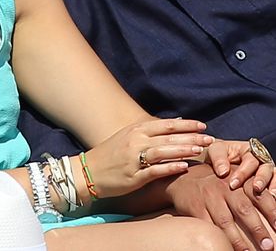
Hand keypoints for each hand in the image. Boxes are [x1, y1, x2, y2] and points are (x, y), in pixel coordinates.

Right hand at [84, 118, 212, 198]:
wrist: (89, 171)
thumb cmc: (111, 154)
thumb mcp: (128, 137)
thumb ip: (150, 132)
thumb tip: (175, 123)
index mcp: (136, 130)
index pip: (165, 124)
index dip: (186, 125)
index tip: (202, 125)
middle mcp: (136, 141)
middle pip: (168, 137)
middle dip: (191, 137)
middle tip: (210, 139)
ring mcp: (134, 158)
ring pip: (163, 151)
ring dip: (183, 150)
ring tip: (200, 150)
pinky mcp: (134, 176)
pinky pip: (155, 170)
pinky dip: (170, 168)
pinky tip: (184, 167)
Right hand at [167, 163, 275, 250]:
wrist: (183, 180)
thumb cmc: (216, 184)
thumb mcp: (233, 181)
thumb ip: (253, 192)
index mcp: (237, 179)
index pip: (258, 194)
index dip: (272, 210)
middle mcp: (223, 186)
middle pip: (243, 208)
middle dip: (258, 229)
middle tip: (269, 246)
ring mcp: (208, 197)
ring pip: (225, 221)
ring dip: (239, 241)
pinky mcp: (195, 207)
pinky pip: (208, 226)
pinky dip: (219, 239)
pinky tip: (226, 248)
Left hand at [206, 140, 275, 193]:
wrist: (215, 161)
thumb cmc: (217, 155)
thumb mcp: (214, 151)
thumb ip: (218, 158)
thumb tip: (223, 172)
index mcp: (248, 150)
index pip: (250, 160)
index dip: (243, 173)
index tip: (232, 184)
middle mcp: (260, 160)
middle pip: (266, 169)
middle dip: (261, 179)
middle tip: (255, 189)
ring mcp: (265, 172)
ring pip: (274, 177)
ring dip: (273, 186)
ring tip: (272, 197)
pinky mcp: (267, 182)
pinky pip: (274, 185)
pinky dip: (274, 192)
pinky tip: (273, 200)